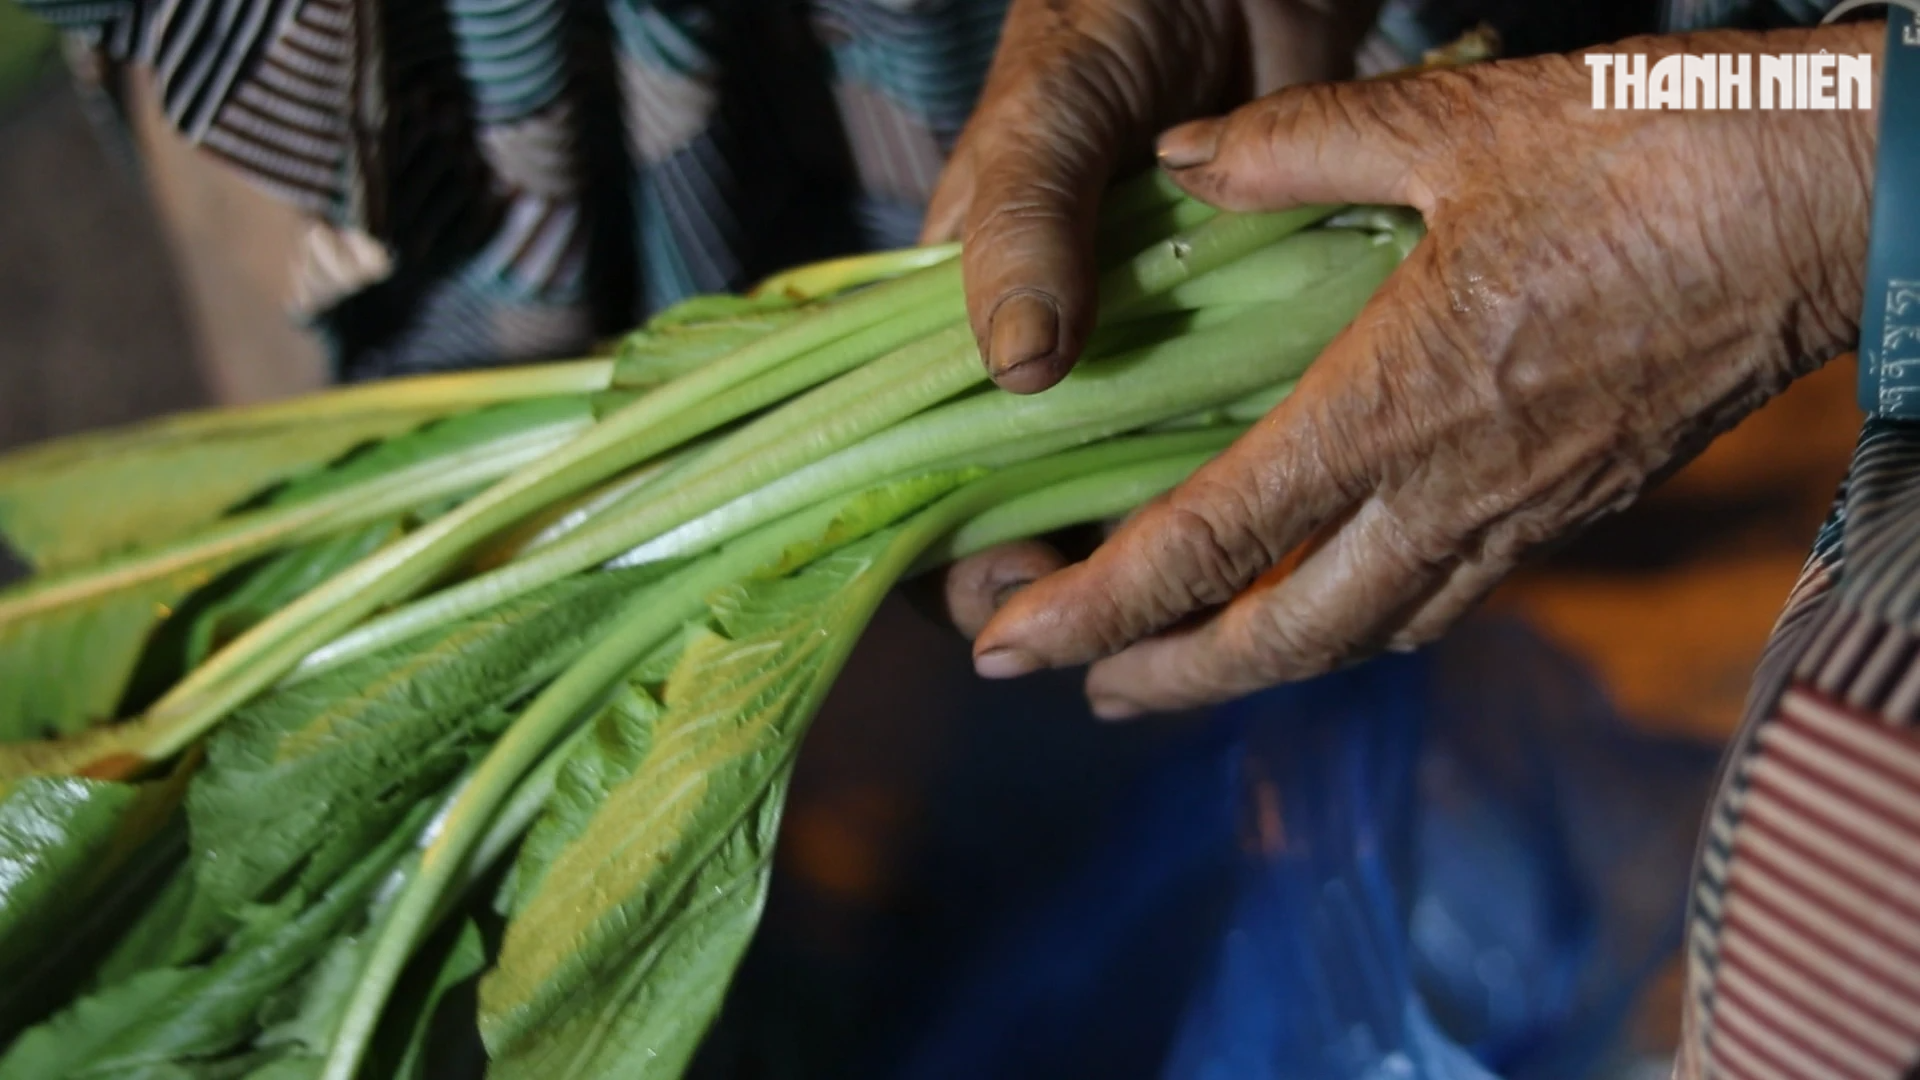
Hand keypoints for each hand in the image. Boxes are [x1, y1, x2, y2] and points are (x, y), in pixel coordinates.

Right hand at [928, 0, 1379, 642]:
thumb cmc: (1110, 20)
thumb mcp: (1044, 124)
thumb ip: (1020, 231)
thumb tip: (1016, 370)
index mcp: (965, 323)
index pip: (920, 482)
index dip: (948, 556)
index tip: (1015, 585)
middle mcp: (1051, 361)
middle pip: (1030, 518)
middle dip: (1063, 585)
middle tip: (1128, 617)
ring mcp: (1144, 360)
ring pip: (1132, 496)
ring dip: (1159, 556)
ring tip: (1207, 598)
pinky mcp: (1235, 344)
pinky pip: (1228, 442)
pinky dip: (1242, 489)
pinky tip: (1278, 527)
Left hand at [969, 25, 1877, 716]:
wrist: (1831, 201)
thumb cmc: (1651, 150)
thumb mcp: (1455, 125)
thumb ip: (1295, 149)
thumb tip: (1185, 163)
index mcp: (1395, 401)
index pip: (1212, 539)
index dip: (1100, 606)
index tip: (1014, 643)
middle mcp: (1451, 489)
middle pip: (1278, 636)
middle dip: (1161, 677)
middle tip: (1072, 688)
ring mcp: (1520, 515)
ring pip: (1361, 637)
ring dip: (1251, 667)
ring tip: (1170, 671)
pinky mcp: (1571, 509)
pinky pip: (1438, 600)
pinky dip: (1350, 625)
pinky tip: (1319, 605)